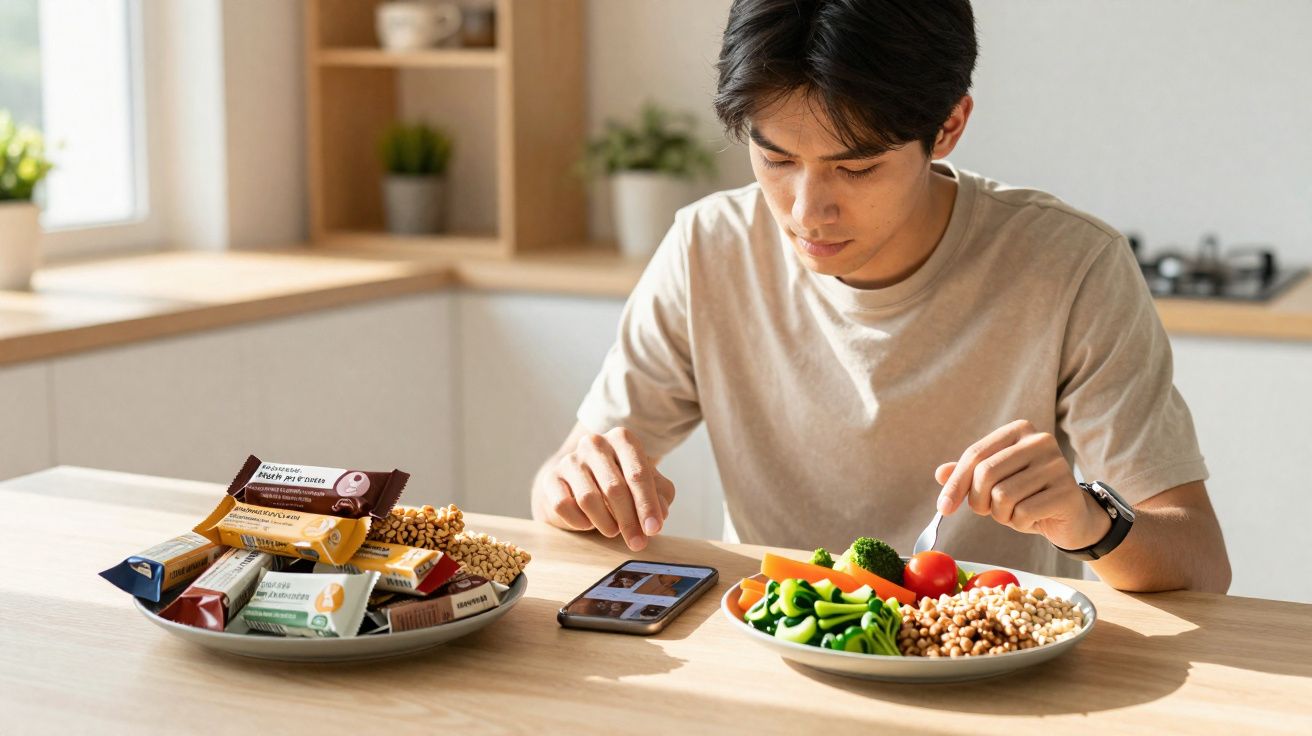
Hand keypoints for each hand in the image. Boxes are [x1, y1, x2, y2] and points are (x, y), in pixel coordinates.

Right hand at [538, 427, 675, 550]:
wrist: (579, 484)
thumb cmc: (620, 483)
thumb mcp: (646, 486)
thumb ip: (660, 496)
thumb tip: (659, 514)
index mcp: (622, 439)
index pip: (638, 474)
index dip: (647, 504)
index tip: (653, 530)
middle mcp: (595, 443)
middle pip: (614, 488)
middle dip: (629, 520)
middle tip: (637, 543)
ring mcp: (570, 459)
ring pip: (589, 499)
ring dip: (605, 522)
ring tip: (613, 531)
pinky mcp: (551, 478)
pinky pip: (564, 506)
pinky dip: (580, 521)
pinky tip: (588, 523)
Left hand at [935, 419, 1110, 550]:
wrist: (1069, 516)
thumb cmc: (1026, 495)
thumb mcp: (994, 483)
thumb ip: (967, 474)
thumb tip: (940, 473)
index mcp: (1019, 430)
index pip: (975, 455)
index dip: (955, 484)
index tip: (943, 508)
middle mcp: (1040, 441)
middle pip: (985, 473)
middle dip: (978, 500)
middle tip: (986, 511)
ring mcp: (1056, 464)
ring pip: (1003, 495)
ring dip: (1000, 514)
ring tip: (1014, 512)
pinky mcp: (1067, 491)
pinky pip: (1023, 512)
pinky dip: (1019, 523)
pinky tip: (1032, 518)